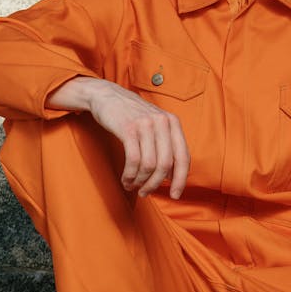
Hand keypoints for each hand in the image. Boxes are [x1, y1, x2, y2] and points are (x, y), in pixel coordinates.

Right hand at [47, 77, 189, 197]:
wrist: (107, 95)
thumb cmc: (131, 115)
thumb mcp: (155, 125)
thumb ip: (166, 146)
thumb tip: (173, 176)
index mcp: (173, 123)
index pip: (183, 157)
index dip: (181, 180)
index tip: (175, 196)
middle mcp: (162, 122)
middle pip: (166, 164)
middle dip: (155, 184)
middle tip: (145, 192)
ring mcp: (146, 124)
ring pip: (149, 165)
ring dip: (140, 181)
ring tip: (133, 186)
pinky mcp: (128, 129)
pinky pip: (133, 160)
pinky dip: (130, 175)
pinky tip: (126, 179)